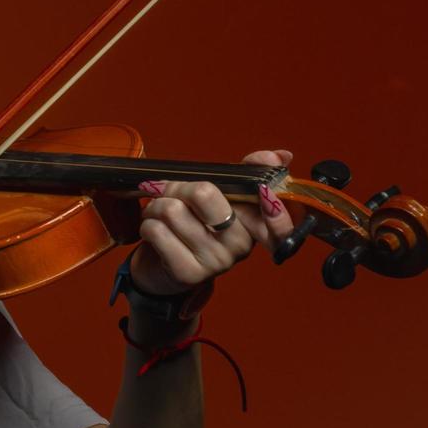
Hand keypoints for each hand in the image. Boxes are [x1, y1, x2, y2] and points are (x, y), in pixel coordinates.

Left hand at [131, 149, 295, 296]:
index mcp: (253, 225)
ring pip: (172, 210)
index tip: (265, 192)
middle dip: (177, 187)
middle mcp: (240, 246)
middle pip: (203, 194)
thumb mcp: (218, 196)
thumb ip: (246, 172)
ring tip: (159, 214)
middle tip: (172, 195)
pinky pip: (156, 230)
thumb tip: (280, 155)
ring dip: (156, 206)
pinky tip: (154, 229)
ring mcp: (215, 261)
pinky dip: (147, 223)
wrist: (162, 266)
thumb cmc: (192, 223)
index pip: (279, 221)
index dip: (275, 209)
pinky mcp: (187, 272)